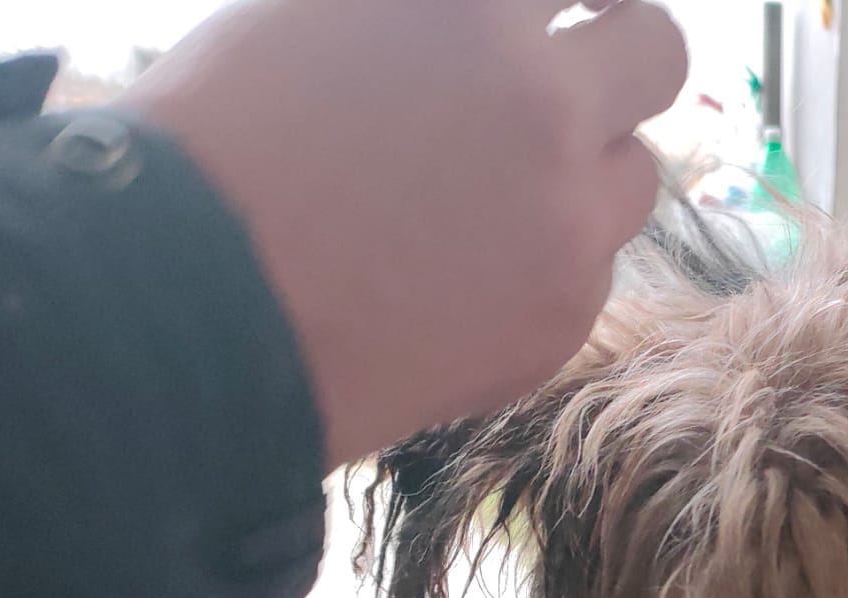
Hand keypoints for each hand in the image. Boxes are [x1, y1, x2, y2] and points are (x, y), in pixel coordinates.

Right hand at [122, 0, 687, 465]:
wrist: (189, 309)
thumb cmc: (218, 148)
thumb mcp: (317, 17)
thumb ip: (433, 18)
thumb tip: (491, 26)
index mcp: (473, 6)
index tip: (569, 11)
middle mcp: (544, 100)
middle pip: (658, 52)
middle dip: (622, 54)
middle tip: (581, 75)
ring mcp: (566, 216)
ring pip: (636, 176)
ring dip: (588, 171)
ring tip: (501, 194)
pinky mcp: (564, 315)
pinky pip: (592, 270)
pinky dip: (550, 264)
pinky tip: (465, 274)